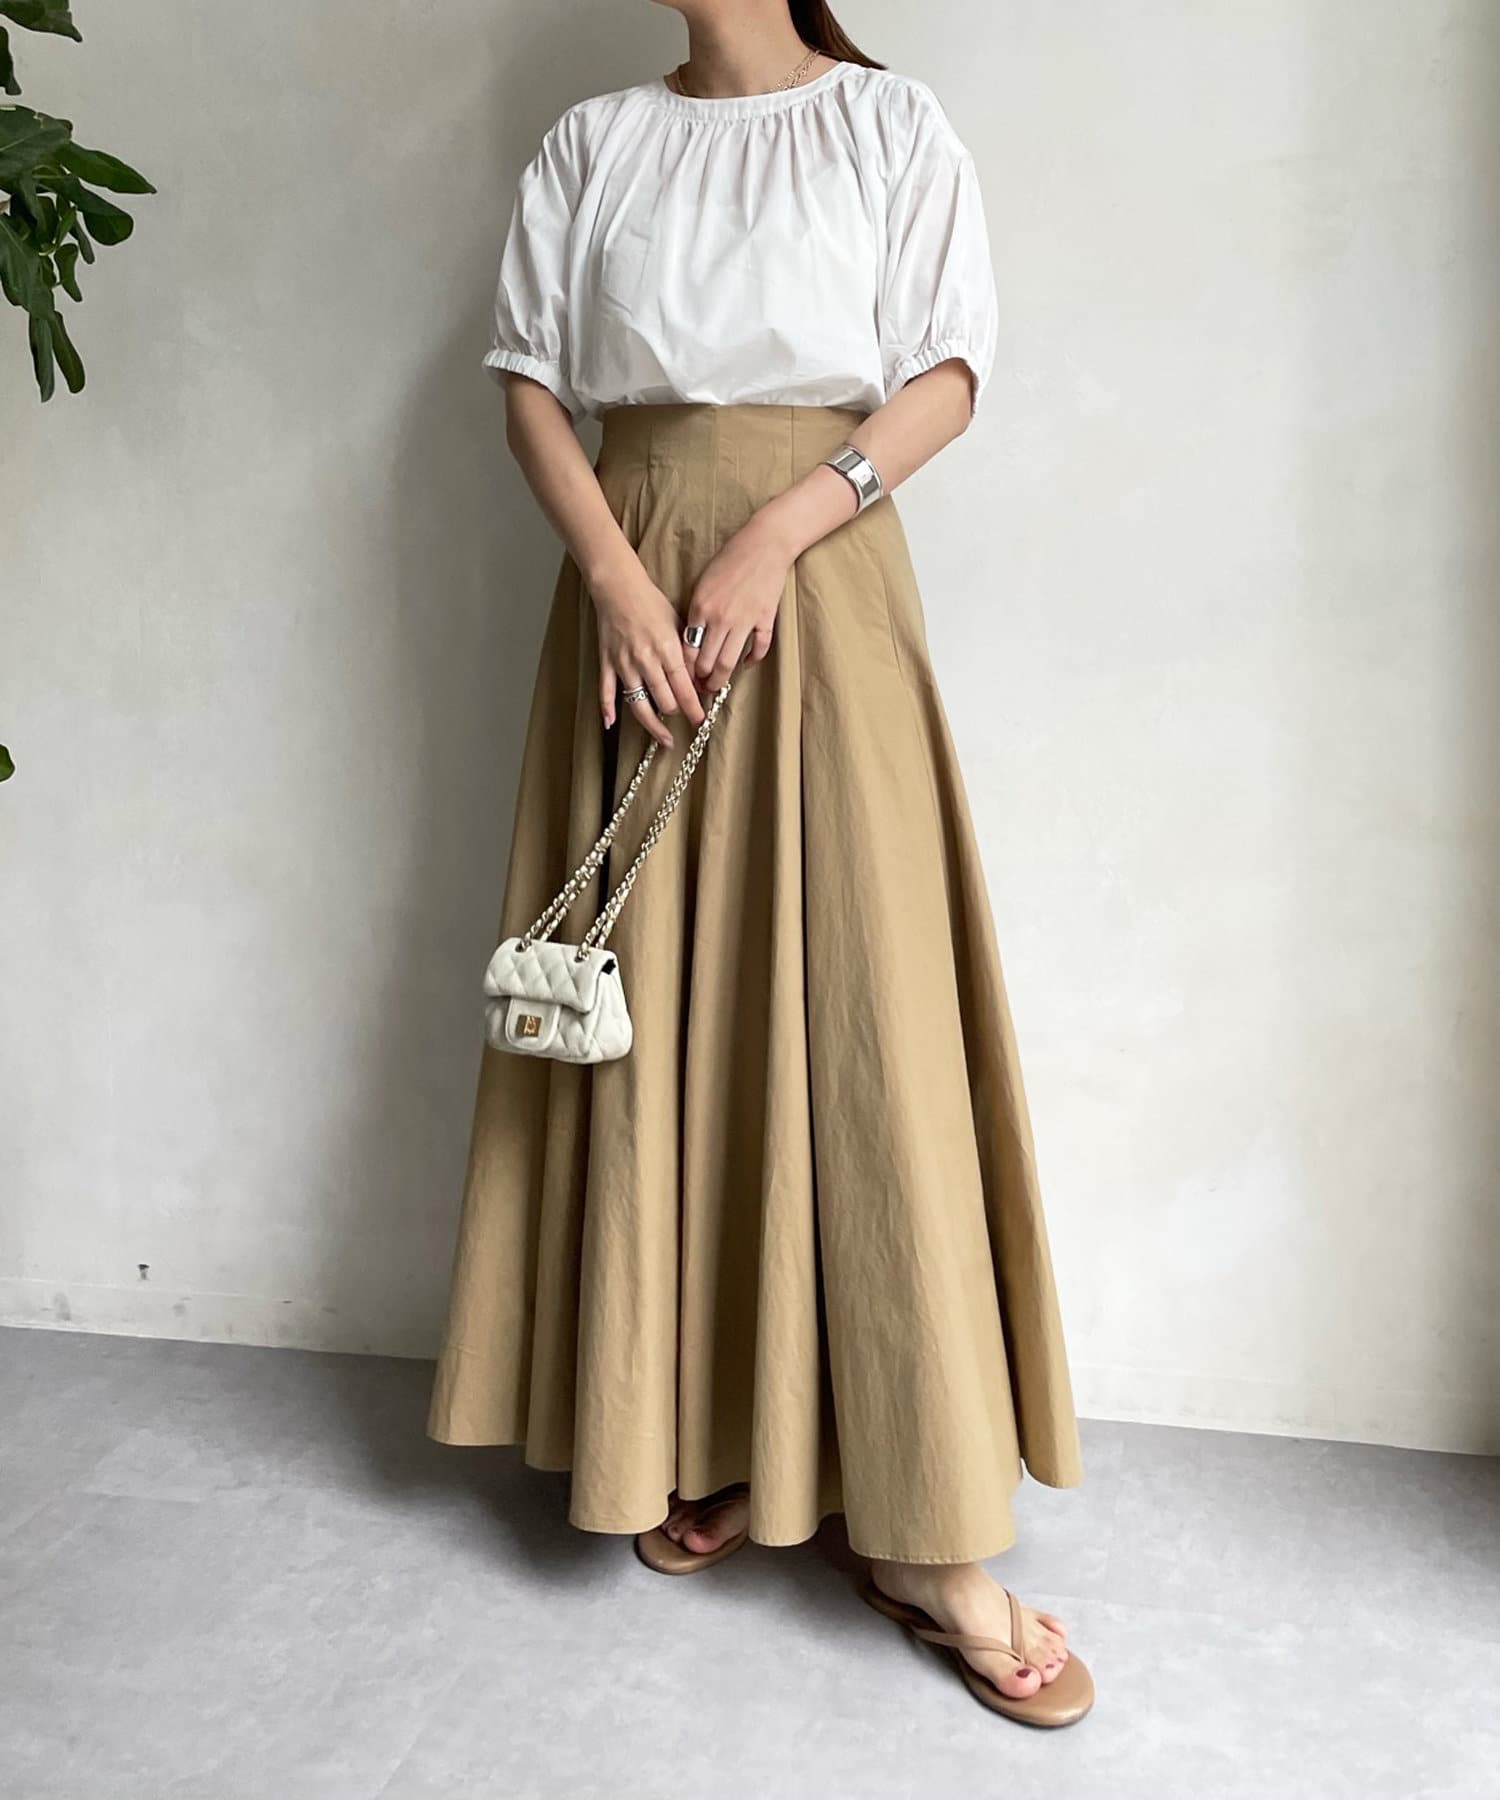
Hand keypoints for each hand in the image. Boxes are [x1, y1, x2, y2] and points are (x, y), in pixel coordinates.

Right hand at [592, 560, 705, 747]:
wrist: (619, 587)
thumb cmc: (651, 602)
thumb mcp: (678, 624)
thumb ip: (687, 653)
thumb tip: (697, 679)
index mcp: (667, 650)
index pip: (684, 689)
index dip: (694, 709)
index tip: (700, 720)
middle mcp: (646, 661)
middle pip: (665, 702)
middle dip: (677, 712)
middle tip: (684, 716)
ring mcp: (624, 664)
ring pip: (639, 705)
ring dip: (654, 724)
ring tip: (665, 738)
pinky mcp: (607, 662)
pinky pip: (606, 691)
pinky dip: (607, 709)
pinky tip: (611, 724)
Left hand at [684, 512, 793, 691]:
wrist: (764, 544)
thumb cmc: (731, 559)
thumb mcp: (703, 583)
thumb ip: (697, 612)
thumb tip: (692, 639)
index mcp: (700, 608)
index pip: (687, 650)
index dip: (684, 670)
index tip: (683, 680)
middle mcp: (720, 619)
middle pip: (706, 662)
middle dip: (700, 681)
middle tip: (699, 689)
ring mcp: (744, 621)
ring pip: (728, 663)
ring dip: (720, 679)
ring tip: (717, 686)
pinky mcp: (765, 620)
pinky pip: (758, 648)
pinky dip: (752, 659)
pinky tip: (747, 662)